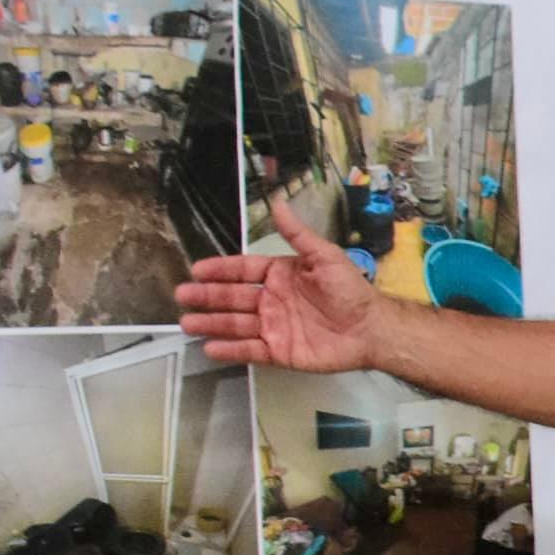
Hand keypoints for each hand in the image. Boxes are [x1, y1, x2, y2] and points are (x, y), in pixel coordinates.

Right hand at [178, 201, 388, 370]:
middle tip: (183, 295)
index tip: (198, 269)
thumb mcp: (324, 256)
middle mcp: (272, 300)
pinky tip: (210, 347)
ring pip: (236, 324)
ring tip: (187, 322)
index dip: (220, 270)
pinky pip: (250, 350)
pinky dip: (230, 350)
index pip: (243, 270)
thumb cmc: (351, 290)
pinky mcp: (279, 351)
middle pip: (233, 297)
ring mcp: (274, 326)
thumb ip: (297, 234)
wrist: (371, 328)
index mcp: (280, 275)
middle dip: (207, 296)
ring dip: (211, 323)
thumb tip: (279, 203)